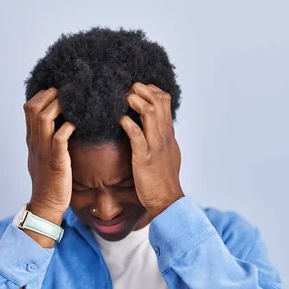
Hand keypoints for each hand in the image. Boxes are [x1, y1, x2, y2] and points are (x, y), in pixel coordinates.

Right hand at [24, 88, 75, 222]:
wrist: (46, 204)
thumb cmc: (48, 180)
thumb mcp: (42, 155)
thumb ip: (45, 139)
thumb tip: (56, 123)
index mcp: (32, 140)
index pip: (28, 108)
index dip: (42, 95)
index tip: (57, 91)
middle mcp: (35, 143)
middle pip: (33, 108)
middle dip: (49, 95)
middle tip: (65, 92)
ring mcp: (44, 152)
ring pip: (43, 119)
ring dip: (58, 107)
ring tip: (71, 103)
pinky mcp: (56, 162)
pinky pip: (59, 139)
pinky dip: (67, 128)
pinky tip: (76, 124)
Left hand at [119, 82, 184, 217]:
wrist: (167, 199)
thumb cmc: (165, 178)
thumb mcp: (169, 152)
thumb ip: (163, 137)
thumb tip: (158, 126)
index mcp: (168, 133)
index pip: (165, 100)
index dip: (151, 90)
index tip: (138, 90)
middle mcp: (164, 135)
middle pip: (158, 101)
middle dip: (142, 90)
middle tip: (129, 89)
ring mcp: (155, 145)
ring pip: (149, 113)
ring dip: (135, 102)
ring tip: (124, 99)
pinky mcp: (144, 157)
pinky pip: (136, 135)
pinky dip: (128, 124)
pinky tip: (120, 120)